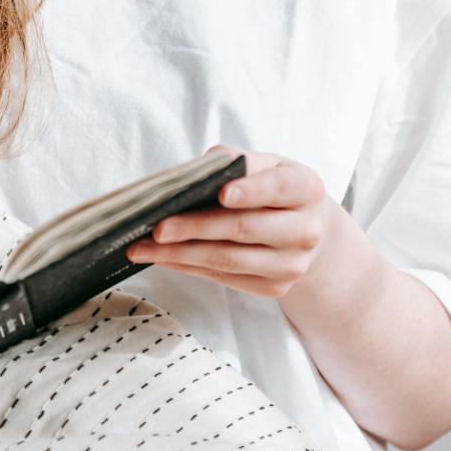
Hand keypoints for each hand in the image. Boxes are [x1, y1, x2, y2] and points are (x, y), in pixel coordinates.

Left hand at [125, 146, 331, 299]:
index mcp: (307, 189)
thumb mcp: (265, 164)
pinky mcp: (274, 288)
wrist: (306, 229)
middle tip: (156, 226)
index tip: (221, 193)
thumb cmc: (274, 188)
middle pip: (244, 228)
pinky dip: (188, 267)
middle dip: (196, 227)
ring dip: (181, 254)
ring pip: (228, 260)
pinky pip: (224, 278)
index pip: (279, 188)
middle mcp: (306, 231)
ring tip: (143, 247)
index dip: (251, 191)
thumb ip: (234, 161)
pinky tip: (162, 257)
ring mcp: (291, 265)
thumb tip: (194, 173)